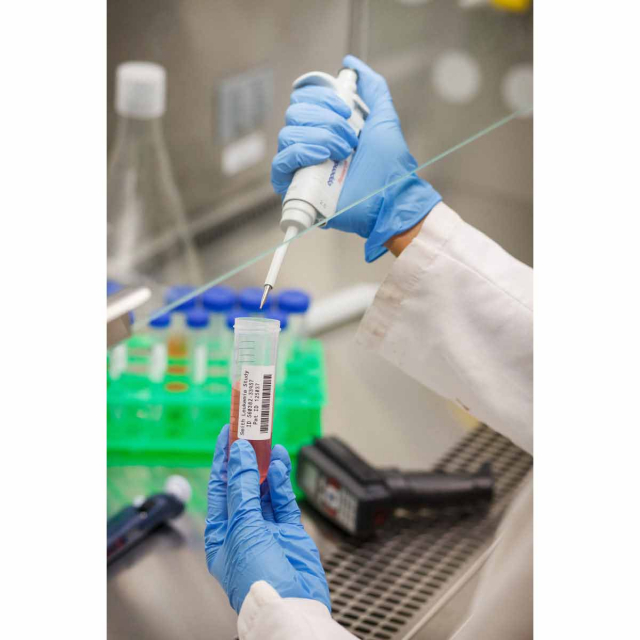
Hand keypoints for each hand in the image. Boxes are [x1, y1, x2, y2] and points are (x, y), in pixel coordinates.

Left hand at [205, 425, 330, 613]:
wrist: (290, 605)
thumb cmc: (257, 577)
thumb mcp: (242, 527)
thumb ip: (242, 489)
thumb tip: (240, 455)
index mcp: (221, 532)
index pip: (220, 486)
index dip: (223, 458)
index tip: (228, 432)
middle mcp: (243, 528)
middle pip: (243, 485)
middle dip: (246, 458)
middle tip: (251, 432)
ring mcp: (268, 529)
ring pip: (264, 489)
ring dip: (266, 466)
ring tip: (269, 443)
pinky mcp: (289, 530)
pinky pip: (283, 499)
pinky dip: (281, 480)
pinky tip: (280, 463)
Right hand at [271, 55, 440, 261]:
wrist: (391, 199)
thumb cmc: (390, 166)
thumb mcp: (384, 118)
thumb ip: (372, 88)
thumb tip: (349, 63)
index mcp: (324, 129)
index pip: (303, 100)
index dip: (322, 98)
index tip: (347, 111)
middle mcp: (309, 146)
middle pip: (294, 113)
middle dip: (325, 120)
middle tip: (350, 138)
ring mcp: (301, 168)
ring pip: (287, 134)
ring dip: (319, 137)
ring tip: (344, 152)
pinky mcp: (295, 190)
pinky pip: (280, 163)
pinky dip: (301, 152)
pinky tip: (322, 156)